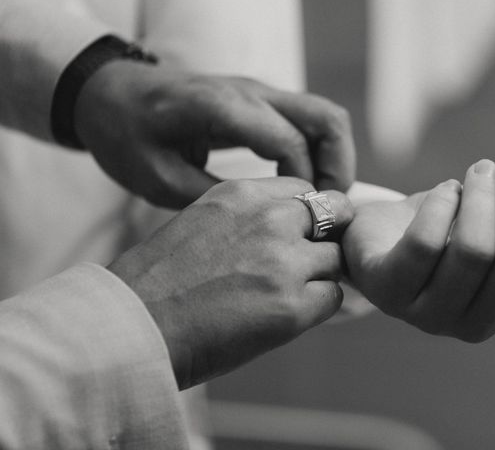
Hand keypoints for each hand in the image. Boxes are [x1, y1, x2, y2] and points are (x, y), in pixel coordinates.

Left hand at [75, 60, 355, 207]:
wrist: (110, 93)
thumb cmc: (126, 135)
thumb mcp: (158, 179)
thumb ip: (214, 198)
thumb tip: (266, 224)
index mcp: (223, 108)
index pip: (292, 144)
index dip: (307, 187)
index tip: (300, 222)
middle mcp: (252, 92)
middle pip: (328, 120)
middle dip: (339, 169)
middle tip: (326, 212)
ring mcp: (259, 92)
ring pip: (324, 118)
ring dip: (334, 160)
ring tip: (318, 203)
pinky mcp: (260, 101)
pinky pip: (307, 121)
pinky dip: (318, 153)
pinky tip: (300, 188)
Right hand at [108, 177, 353, 388]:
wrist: (133, 328)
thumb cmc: (160, 281)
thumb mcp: (202, 221)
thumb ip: (248, 216)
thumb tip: (289, 223)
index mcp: (242, 194)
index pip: (305, 189)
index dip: (308, 215)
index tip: (300, 234)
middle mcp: (269, 219)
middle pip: (336, 214)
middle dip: (327, 236)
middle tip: (308, 261)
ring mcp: (284, 261)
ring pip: (336, 258)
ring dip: (320, 275)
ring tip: (285, 294)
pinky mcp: (292, 306)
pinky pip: (332, 297)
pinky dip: (317, 306)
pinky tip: (285, 315)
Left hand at [343, 150, 494, 341]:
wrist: (389, 240)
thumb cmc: (458, 232)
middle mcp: (481, 325)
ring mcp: (431, 315)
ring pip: (473, 252)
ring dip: (484, 197)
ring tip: (482, 169)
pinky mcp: (389, 292)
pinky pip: (424, 245)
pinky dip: (442, 205)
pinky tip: (448, 189)